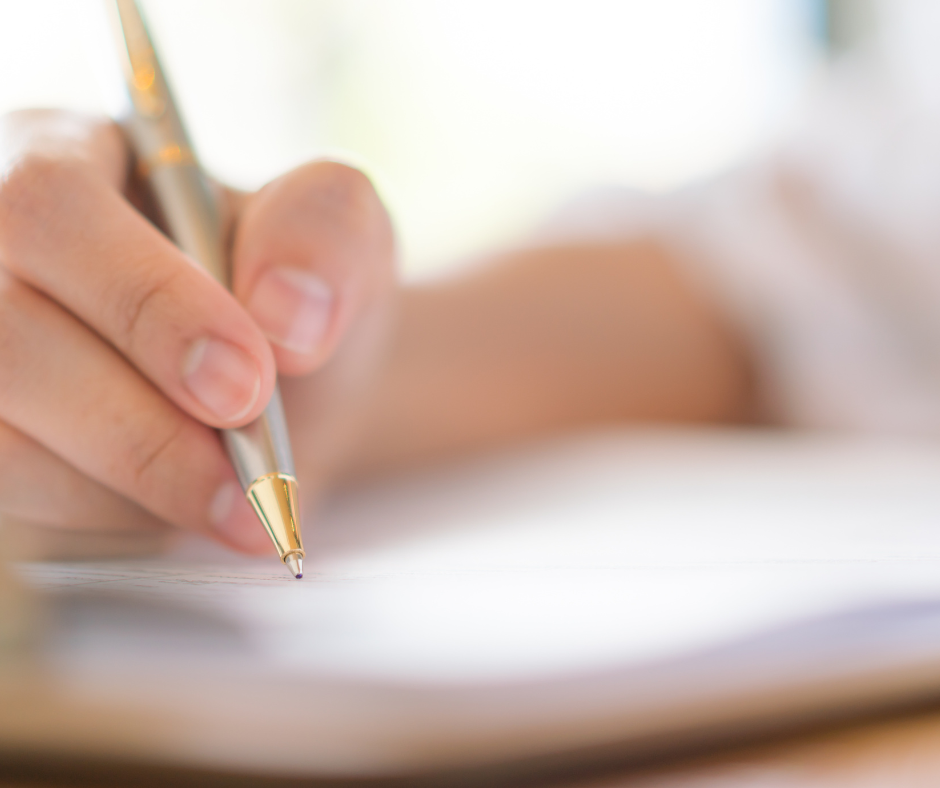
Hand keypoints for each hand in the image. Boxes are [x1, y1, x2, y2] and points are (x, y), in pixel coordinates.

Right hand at [0, 110, 395, 556]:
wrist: (286, 387)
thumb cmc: (297, 294)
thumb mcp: (342, 234)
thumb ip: (325, 233)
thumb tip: (286, 312)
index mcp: (66, 155)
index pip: (51, 207)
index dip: (146, 304)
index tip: (247, 383)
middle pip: (4, 333)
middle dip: (140, 424)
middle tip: (249, 477)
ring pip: (3, 436)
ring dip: (134, 483)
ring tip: (241, 500)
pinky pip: (14, 488)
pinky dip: (108, 514)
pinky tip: (186, 501)